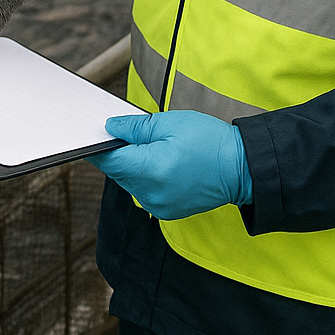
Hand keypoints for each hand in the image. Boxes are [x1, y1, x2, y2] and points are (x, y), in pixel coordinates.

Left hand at [87, 110, 251, 219]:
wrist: (241, 168)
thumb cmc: (209, 142)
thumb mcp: (170, 123)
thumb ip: (135, 128)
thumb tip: (111, 127)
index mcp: (150, 171)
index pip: (109, 160)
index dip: (98, 146)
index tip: (93, 134)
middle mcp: (151, 194)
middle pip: (117, 171)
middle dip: (119, 151)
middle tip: (132, 132)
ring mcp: (159, 206)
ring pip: (129, 181)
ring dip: (132, 164)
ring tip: (155, 146)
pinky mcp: (166, 211)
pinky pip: (144, 190)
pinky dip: (145, 175)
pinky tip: (161, 161)